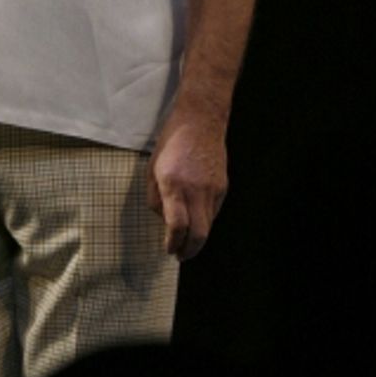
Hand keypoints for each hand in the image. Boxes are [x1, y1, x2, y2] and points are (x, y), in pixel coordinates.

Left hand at [146, 110, 227, 259]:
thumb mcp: (152, 168)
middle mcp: (196, 189)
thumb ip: (156, 198)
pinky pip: (214, 212)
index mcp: (174, 184)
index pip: (176, 225)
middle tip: (180, 256)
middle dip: (189, 250)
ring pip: (209, 225)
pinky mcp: (223, 187)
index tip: (168, 249)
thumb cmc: (171, 141)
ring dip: (197, 239)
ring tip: (187, 244)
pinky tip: (196, 221)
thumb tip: (164, 219)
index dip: (172, 243)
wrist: (201, 120)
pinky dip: (204, 222)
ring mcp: (213, 189)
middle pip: (199, 234)